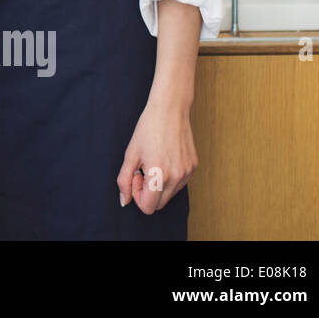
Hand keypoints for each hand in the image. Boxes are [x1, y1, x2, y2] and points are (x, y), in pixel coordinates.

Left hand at [116, 96, 197, 213]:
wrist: (170, 109)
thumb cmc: (148, 129)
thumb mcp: (130, 154)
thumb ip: (124, 180)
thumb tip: (124, 201)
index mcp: (159, 175)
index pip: (148, 208)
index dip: (137, 195)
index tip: (136, 176)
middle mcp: (177, 177)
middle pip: (159, 204)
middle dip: (148, 192)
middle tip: (143, 169)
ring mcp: (188, 173)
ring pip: (170, 194)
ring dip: (159, 185)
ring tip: (153, 162)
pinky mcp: (194, 167)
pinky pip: (180, 183)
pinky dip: (170, 177)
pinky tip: (164, 158)